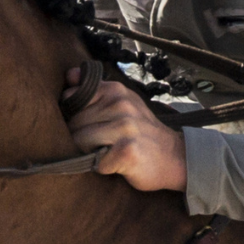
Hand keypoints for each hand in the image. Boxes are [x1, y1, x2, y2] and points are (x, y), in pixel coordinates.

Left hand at [64, 69, 186, 192]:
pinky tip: (117, 164)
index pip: (71, 97)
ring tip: (110, 152)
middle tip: (104, 144)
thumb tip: (70, 75)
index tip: (89, 124)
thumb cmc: (141, 132)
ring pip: (80, 141)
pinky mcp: (127, 151)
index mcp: (115, 90)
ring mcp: (124, 127)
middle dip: (81, 137)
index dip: (73, 115)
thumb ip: (95, 91)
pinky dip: (103, 168)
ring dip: (90, 154)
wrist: (173, 156)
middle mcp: (120, 105)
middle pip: (73, 123)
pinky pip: (96, 162)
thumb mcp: (122, 102)